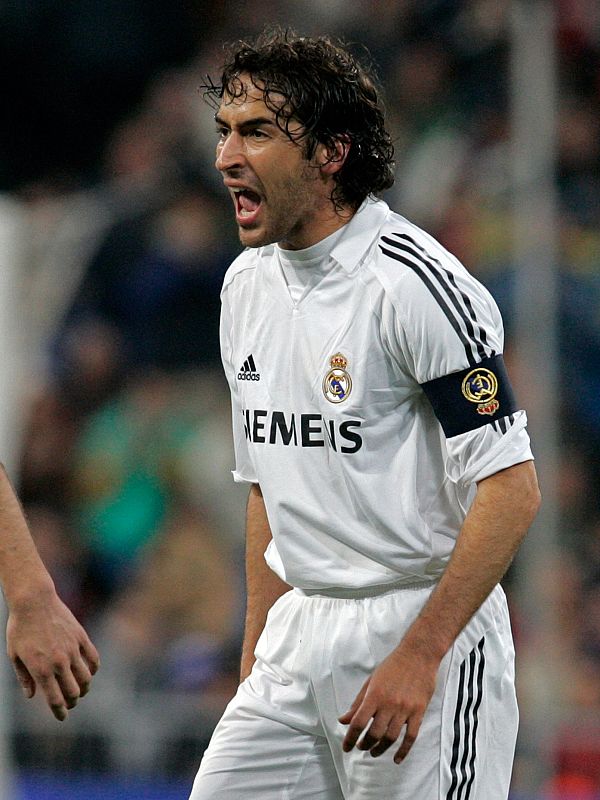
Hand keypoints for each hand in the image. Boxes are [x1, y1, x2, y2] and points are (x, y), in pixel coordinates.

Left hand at [6, 590, 99, 720]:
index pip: (55, 699)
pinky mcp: (81, 637)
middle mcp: (59, 662)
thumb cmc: (20, 628)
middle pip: (73, 692)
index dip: (60, 712)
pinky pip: (93, 658)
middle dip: (72, 702)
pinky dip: (93, 669)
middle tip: (69, 703)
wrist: (34, 601)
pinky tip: (89, 672)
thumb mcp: (15, 655)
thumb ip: (24, 677)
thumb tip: (32, 695)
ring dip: (84, 688)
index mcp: (41, 669)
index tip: (62, 717)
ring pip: (86, 678)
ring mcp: (72, 649)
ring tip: (80, 690)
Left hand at [338, 644, 438, 763]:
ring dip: (380, 749)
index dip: (350, 737)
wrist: (418, 655)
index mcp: (374, 695)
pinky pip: (411, 737)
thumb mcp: (371, 681)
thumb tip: (343, 720)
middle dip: (365, 744)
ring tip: (374, 752)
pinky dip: (404, 751)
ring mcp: (405, 709)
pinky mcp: (418, 712)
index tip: (346, 747)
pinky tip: (396, 759)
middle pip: (374, 733)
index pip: (358, 722)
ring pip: (391, 737)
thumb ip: (357, 702)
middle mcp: (389, 704)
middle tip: (361, 747)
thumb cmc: (392, 666)